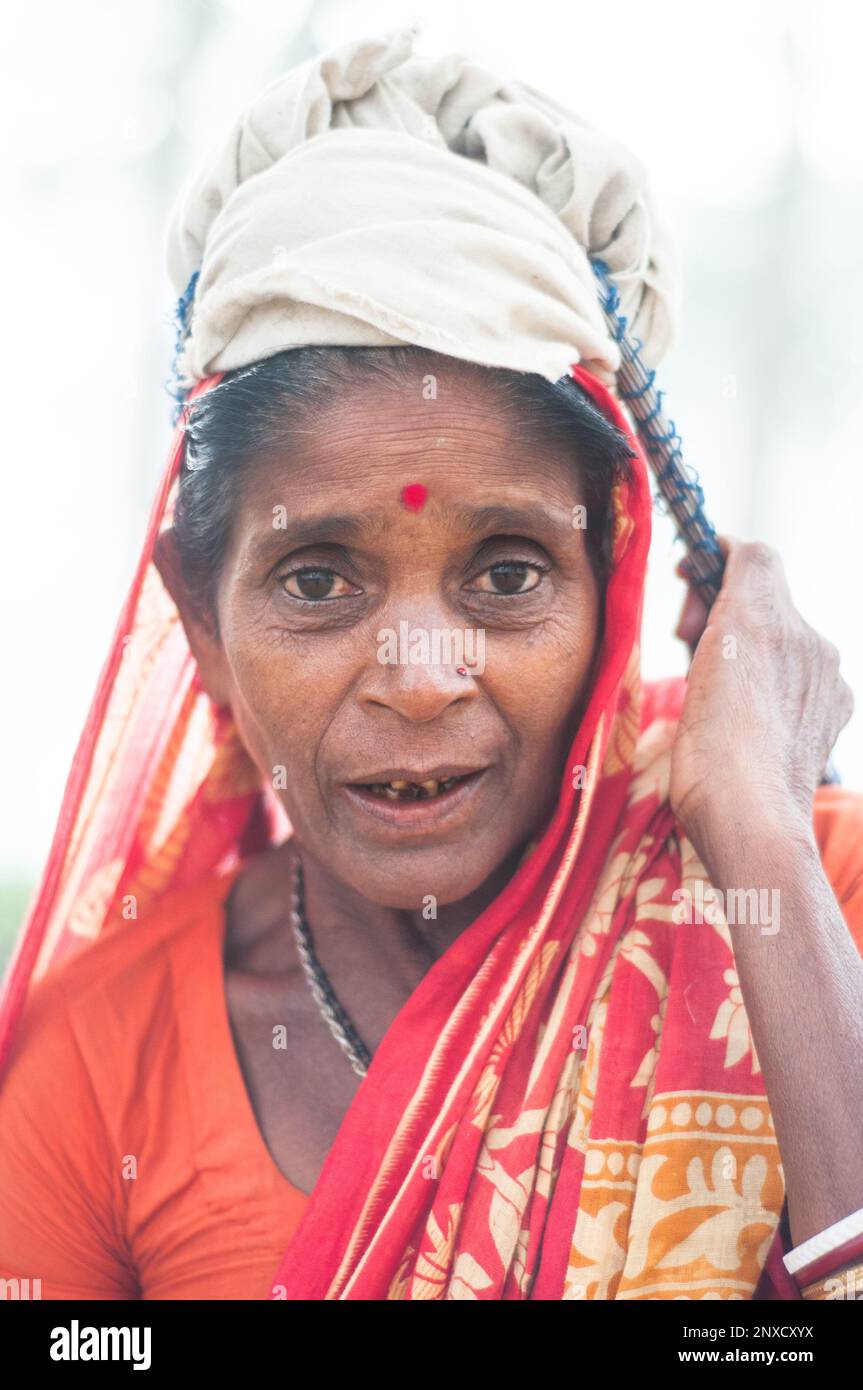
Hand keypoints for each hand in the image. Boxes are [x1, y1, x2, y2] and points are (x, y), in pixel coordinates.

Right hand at [668, 538, 853, 853]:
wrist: (750, 817)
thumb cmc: (710, 750)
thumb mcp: (704, 658)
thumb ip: (724, 599)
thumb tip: (734, 563)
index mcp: (766, 619)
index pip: (752, 556)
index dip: (716, 557)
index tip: (691, 575)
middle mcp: (807, 638)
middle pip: (767, 595)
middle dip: (725, 608)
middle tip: (687, 642)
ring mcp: (826, 676)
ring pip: (785, 635)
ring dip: (751, 646)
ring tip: (716, 685)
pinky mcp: (834, 708)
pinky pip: (804, 673)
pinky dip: (776, 681)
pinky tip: (750, 713)